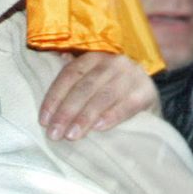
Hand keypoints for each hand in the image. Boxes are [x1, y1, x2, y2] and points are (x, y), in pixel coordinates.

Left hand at [40, 51, 158, 139]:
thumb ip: (74, 78)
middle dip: (66, 111)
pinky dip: (112, 115)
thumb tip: (55, 61)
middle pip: (84, 87)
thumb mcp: (94, 79)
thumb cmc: (113, 89)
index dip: (54, 97)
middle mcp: (112, 62)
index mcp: (94, 57)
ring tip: (72, 135)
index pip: (70, 75)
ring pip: (103, 96)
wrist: (149, 94)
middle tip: (54, 134)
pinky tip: (99, 128)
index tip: (43, 120)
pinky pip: (127, 104)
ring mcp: (131, 75)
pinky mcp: (146, 90)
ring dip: (85, 117)